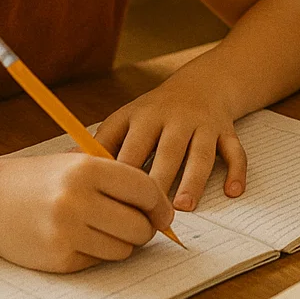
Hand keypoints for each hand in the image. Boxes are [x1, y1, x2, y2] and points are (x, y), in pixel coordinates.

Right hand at [0, 152, 172, 272]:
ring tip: (101, 230)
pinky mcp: (57, 258)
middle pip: (140, 226)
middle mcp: (77, 199)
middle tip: (135, 226)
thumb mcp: (76, 163)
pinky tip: (76, 239)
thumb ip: (118, 180)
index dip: (160, 205)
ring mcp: (66, 231)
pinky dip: (95, 254)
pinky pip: (98, 262)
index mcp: (87, 169)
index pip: (145, 190)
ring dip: (121, 244)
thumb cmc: (39, 180)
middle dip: (144, 229)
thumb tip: (163, 209)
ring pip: (123, 249)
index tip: (163, 214)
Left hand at [96, 78, 247, 211]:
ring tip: (184, 207)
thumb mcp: (126, 117)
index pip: (133, 147)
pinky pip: (235, 152)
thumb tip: (62, 164)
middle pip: (168, 151)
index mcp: (146, 117)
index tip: (115, 204)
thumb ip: (100, 142)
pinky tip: (232, 193)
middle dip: (159, 181)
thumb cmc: (156, 110)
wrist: (203, 83)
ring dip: (194, 179)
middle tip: (149, 215)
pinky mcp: (227, 131)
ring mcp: (203, 125)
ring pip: (201, 153)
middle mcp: (176, 119)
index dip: (125, 176)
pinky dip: (236, 172)